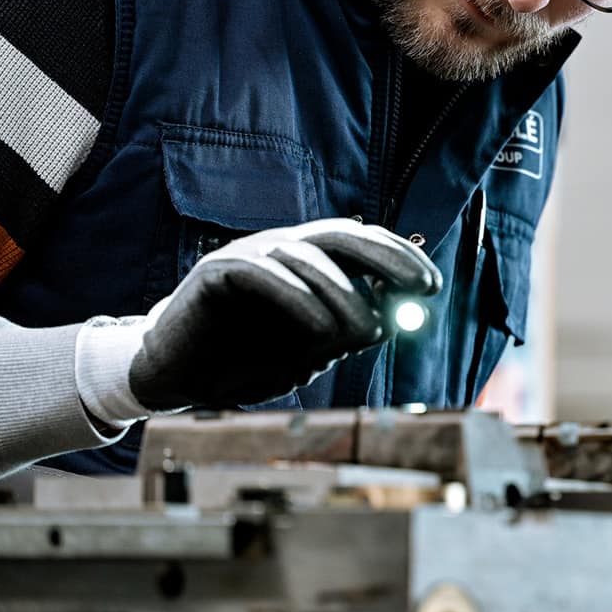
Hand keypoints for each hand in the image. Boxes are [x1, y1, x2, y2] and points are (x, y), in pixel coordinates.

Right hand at [122, 219, 442, 412]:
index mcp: (308, 261)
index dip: (399, 258)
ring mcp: (248, 254)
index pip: (361, 243)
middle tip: (423, 287)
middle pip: (341, 236)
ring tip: (367, 332)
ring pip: (306, 256)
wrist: (178, 375)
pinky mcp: (216, 272)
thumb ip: (348, 333)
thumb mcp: (312, 350)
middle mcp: (281, 248)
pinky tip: (321, 329)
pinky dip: (296, 298)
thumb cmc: (249, 360)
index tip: (433, 287)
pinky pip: (262, 273)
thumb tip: (394, 319)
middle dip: (388, 258)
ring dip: (345, 294)